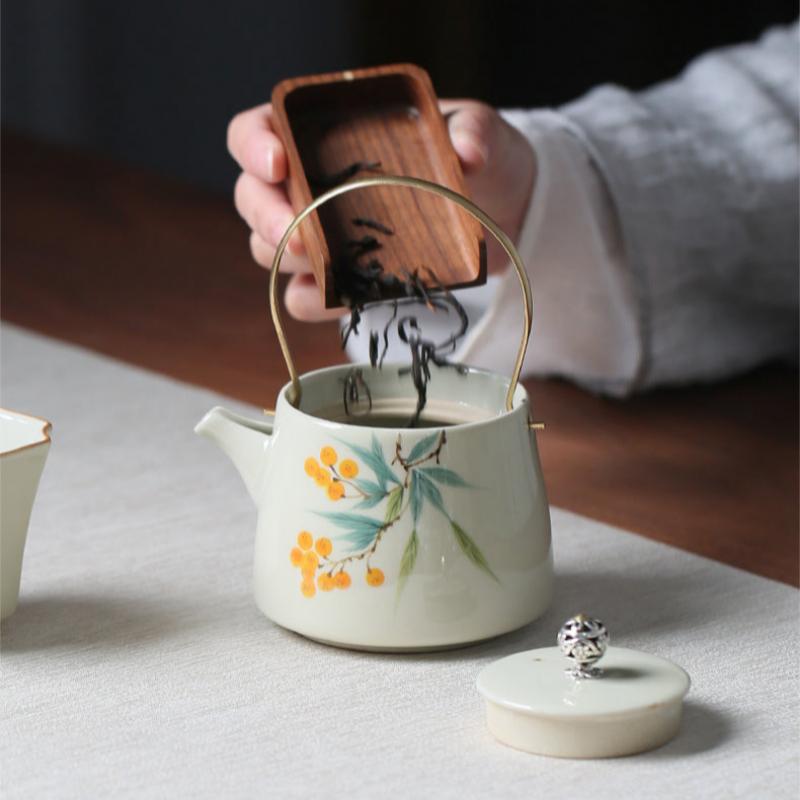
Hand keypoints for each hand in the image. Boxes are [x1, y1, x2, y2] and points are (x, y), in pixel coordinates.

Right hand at [227, 100, 535, 321]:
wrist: (496, 211)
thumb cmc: (476, 159)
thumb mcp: (480, 133)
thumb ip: (474, 132)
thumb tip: (468, 153)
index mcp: (323, 132)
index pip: (258, 129)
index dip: (253, 144)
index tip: (278, 162)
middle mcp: (310, 184)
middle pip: (251, 196)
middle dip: (265, 216)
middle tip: (294, 235)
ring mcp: (321, 235)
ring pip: (268, 248)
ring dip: (284, 259)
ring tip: (318, 262)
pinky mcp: (342, 279)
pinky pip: (305, 298)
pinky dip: (313, 301)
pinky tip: (337, 297)